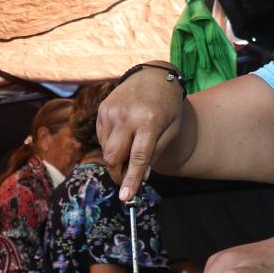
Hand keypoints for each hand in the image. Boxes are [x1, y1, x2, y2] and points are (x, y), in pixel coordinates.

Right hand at [97, 62, 184, 201]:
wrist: (153, 75)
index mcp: (149, 122)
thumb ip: (156, 153)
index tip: (126, 198)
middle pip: (113, 157)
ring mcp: (112, 111)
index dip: (131, 180)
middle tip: (126, 180)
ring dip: (116, 158)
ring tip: (130, 147)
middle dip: (118, 173)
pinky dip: (111, 144)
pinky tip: (123, 134)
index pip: (138, 157)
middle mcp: (127, 116)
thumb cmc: (167, 106)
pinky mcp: (103, 109)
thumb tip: (141, 177)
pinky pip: (102, 137)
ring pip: (106, 149)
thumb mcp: (171, 129)